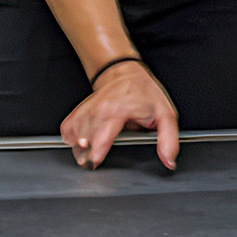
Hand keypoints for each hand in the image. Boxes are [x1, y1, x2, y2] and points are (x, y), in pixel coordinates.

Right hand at [60, 62, 179, 169]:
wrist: (125, 73)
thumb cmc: (145, 93)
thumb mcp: (166, 114)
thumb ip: (168, 140)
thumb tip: (168, 161)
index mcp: (118, 111)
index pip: (101, 137)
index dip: (96, 153)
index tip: (95, 162)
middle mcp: (98, 110)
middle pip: (84, 142)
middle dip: (88, 155)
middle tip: (95, 162)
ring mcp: (85, 111)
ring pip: (74, 138)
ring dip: (82, 149)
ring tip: (93, 150)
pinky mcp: (77, 113)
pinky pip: (67, 131)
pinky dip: (73, 139)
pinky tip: (85, 141)